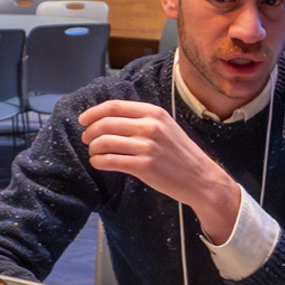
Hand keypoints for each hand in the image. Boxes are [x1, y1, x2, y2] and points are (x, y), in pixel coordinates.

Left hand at [79, 100, 241, 242]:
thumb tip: (108, 118)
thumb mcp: (166, 127)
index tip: (83, 120)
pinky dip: (98, 162)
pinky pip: (109, 161)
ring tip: (95, 153)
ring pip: (103, 142)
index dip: (93, 112)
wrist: (201, 178)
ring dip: (93, 148)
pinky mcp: (144, 166)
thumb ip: (142, 120)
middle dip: (90, 132)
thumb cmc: (181, 155)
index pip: (114, 106)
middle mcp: (150, 127)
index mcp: (154, 113)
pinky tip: (99, 163)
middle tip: (87, 139)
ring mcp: (147, 147)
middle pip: (105, 123)